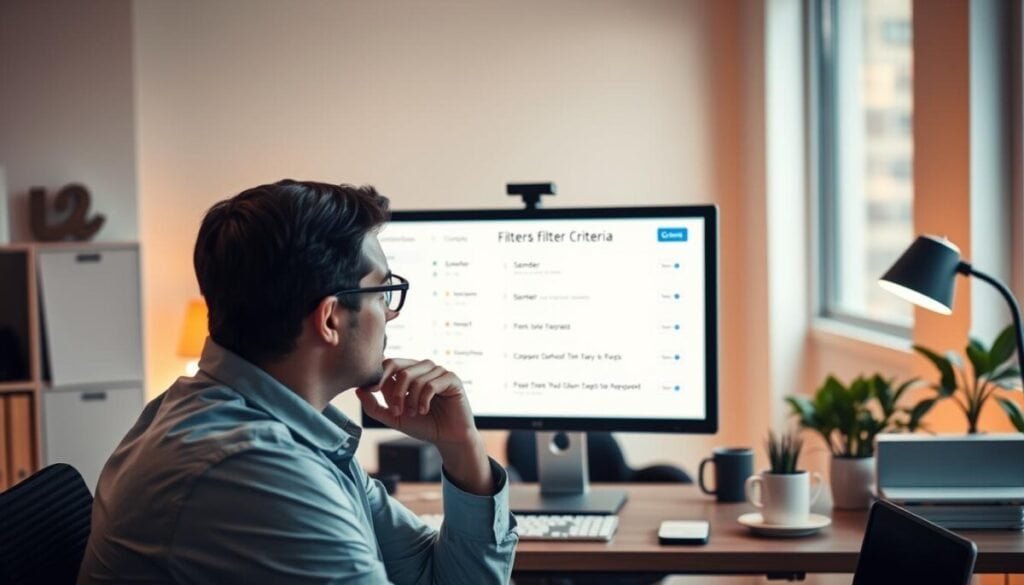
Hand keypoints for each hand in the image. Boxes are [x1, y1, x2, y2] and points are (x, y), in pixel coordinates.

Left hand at [355, 358, 475, 445]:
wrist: (447, 438)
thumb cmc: (422, 426)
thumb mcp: (393, 417)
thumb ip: (374, 406)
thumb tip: (358, 390)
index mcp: (409, 372)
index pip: (389, 363)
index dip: (379, 376)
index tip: (372, 391)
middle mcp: (423, 368)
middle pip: (400, 367)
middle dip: (394, 391)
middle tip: (396, 410)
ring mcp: (438, 371)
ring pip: (415, 377)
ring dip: (410, 399)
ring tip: (414, 413)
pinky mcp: (452, 379)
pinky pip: (432, 383)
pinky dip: (424, 399)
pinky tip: (424, 410)